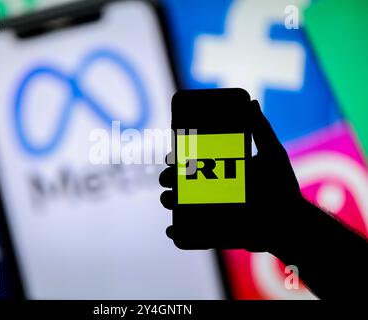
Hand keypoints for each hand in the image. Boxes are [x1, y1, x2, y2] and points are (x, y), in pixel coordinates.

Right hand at [159, 100, 305, 251]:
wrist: (291, 223)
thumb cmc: (283, 188)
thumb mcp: (273, 155)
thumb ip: (262, 129)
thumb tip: (253, 102)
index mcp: (222, 169)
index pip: (194, 159)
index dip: (179, 156)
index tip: (173, 154)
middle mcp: (213, 188)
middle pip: (182, 180)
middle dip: (168, 178)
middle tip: (169, 177)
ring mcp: (212, 210)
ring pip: (181, 204)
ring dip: (168, 201)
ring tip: (169, 200)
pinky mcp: (214, 229)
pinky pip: (190, 230)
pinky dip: (177, 231)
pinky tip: (172, 230)